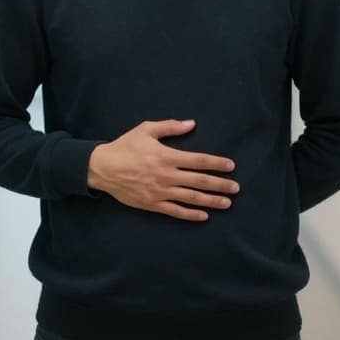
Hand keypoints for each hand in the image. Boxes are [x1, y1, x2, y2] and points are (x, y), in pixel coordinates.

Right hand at [86, 119, 238, 221]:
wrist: (102, 168)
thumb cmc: (125, 146)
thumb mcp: (146, 130)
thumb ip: (170, 127)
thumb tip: (191, 124)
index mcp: (167, 156)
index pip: (198, 161)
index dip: (216, 163)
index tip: (231, 166)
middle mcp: (167, 175)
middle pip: (199, 181)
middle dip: (220, 184)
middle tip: (236, 188)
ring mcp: (160, 192)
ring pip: (191, 198)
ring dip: (211, 200)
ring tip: (227, 203)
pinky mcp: (152, 204)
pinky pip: (175, 211)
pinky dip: (190, 215)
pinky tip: (204, 216)